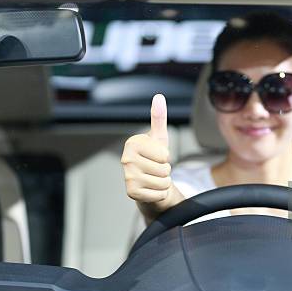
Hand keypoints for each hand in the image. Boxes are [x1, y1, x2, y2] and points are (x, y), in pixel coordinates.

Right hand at [121, 94, 183, 218]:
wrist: (148, 182)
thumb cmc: (154, 158)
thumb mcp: (159, 138)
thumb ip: (159, 117)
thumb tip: (159, 97)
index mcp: (132, 143)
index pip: (164, 154)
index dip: (166, 156)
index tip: (157, 156)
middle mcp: (126, 159)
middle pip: (164, 168)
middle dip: (165, 170)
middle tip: (156, 168)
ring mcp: (128, 177)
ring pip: (163, 181)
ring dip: (164, 181)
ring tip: (154, 177)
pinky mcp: (132, 192)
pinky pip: (159, 193)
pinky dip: (160, 193)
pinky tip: (151, 188)